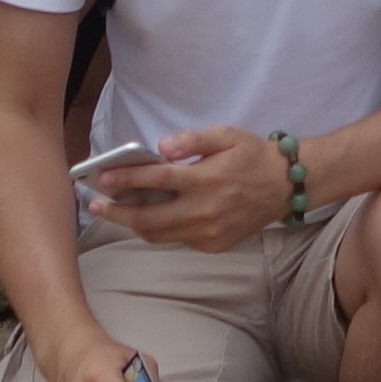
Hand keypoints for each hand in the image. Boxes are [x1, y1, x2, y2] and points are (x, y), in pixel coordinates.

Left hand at [88, 123, 285, 254]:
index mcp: (206, 179)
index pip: (156, 180)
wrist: (286, 186)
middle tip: (94, 204)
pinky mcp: (213, 246)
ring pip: (158, 235)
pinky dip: (159, 230)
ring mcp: (208, 233)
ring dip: (132, 225)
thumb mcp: (227, 135)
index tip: (101, 178)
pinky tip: (150, 218)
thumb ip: (192, 140)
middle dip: (115, 212)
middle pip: (147, 218)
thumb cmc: (252, 156)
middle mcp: (204, 210)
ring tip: (114, 213)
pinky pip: (177, 240)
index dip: (125, 180)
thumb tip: (161, 148)